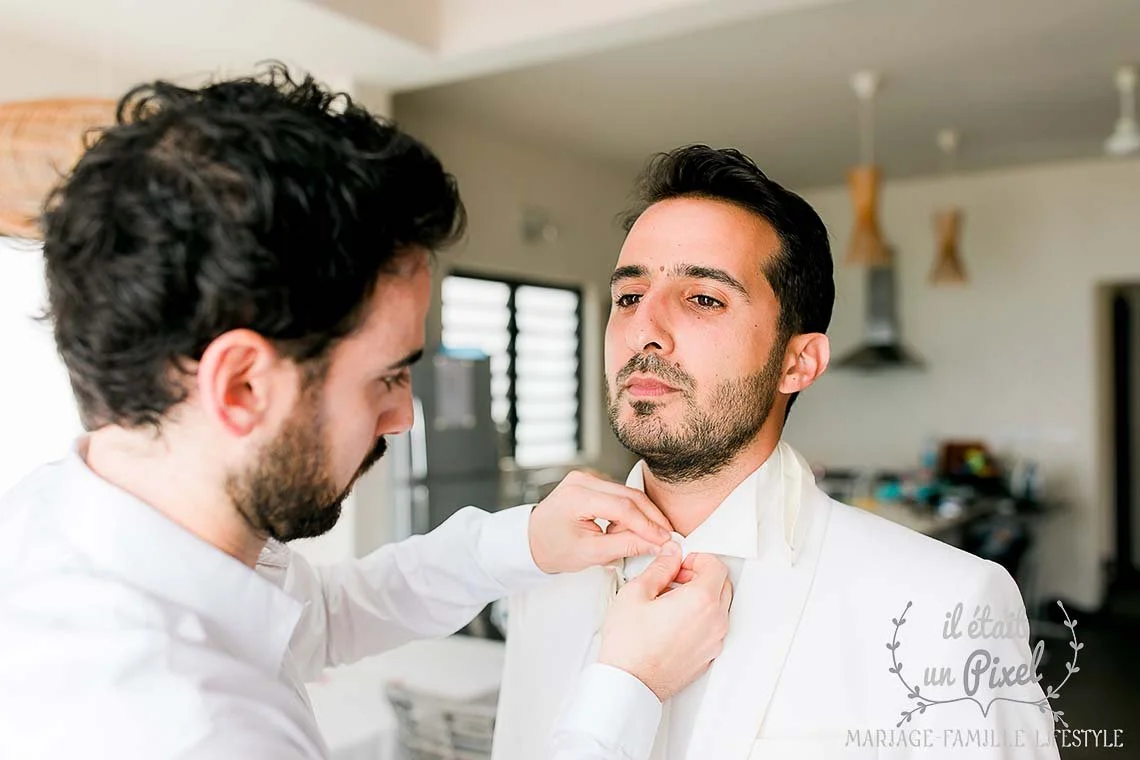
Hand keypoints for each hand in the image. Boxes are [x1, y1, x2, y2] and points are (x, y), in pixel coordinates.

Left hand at [528, 470, 672, 573]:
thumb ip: (625, 546)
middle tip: (665, 537)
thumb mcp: (590, 554)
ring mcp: (586, 477)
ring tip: (632, 539)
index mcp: (576, 496)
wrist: (532, 540)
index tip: (665, 539)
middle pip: (629, 496)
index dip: (648, 524)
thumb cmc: (553, 548)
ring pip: (627, 494)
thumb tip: (656, 543)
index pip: (623, 507)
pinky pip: (619, 494)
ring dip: (638, 517)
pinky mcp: (591, 482)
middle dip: (650, 518)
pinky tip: (621, 529)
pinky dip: (627, 512)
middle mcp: (581, 480)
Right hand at [598, 548, 731, 701]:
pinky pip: (713, 628)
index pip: (716, 566)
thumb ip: (660, 567)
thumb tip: (671, 555)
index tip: (680, 563)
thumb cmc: (629, 645)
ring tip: (670, 601)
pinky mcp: (708, 657)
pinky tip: (673, 621)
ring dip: (702, 597)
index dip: (697, 558)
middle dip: (701, 576)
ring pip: (719, 607)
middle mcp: (715, 621)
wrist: (628, 683)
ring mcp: (714, 642)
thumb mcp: (636, 592)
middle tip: (675, 579)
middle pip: (722, 585)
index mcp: (701, 601)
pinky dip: (700, 618)